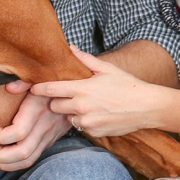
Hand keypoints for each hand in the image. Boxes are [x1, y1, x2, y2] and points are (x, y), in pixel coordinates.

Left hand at [0, 80, 71, 171]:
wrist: (77, 93)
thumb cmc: (52, 82)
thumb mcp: (39, 76)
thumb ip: (23, 80)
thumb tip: (9, 87)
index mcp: (38, 110)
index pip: (18, 132)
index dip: (0, 136)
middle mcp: (44, 127)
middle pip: (22, 152)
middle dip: (0, 155)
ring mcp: (48, 137)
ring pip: (28, 160)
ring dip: (7, 163)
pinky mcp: (49, 142)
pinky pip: (33, 159)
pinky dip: (16, 164)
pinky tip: (5, 157)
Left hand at [30, 47, 166, 137]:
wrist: (146, 106)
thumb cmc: (127, 85)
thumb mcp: (106, 69)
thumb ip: (85, 59)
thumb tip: (70, 48)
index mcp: (82, 88)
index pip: (51, 89)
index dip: (39, 89)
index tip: (33, 88)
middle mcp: (81, 106)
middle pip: (54, 106)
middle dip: (58, 101)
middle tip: (68, 96)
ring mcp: (87, 121)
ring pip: (66, 118)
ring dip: (71, 113)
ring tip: (87, 105)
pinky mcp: (93, 132)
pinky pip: (80, 127)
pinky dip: (84, 122)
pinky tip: (97, 114)